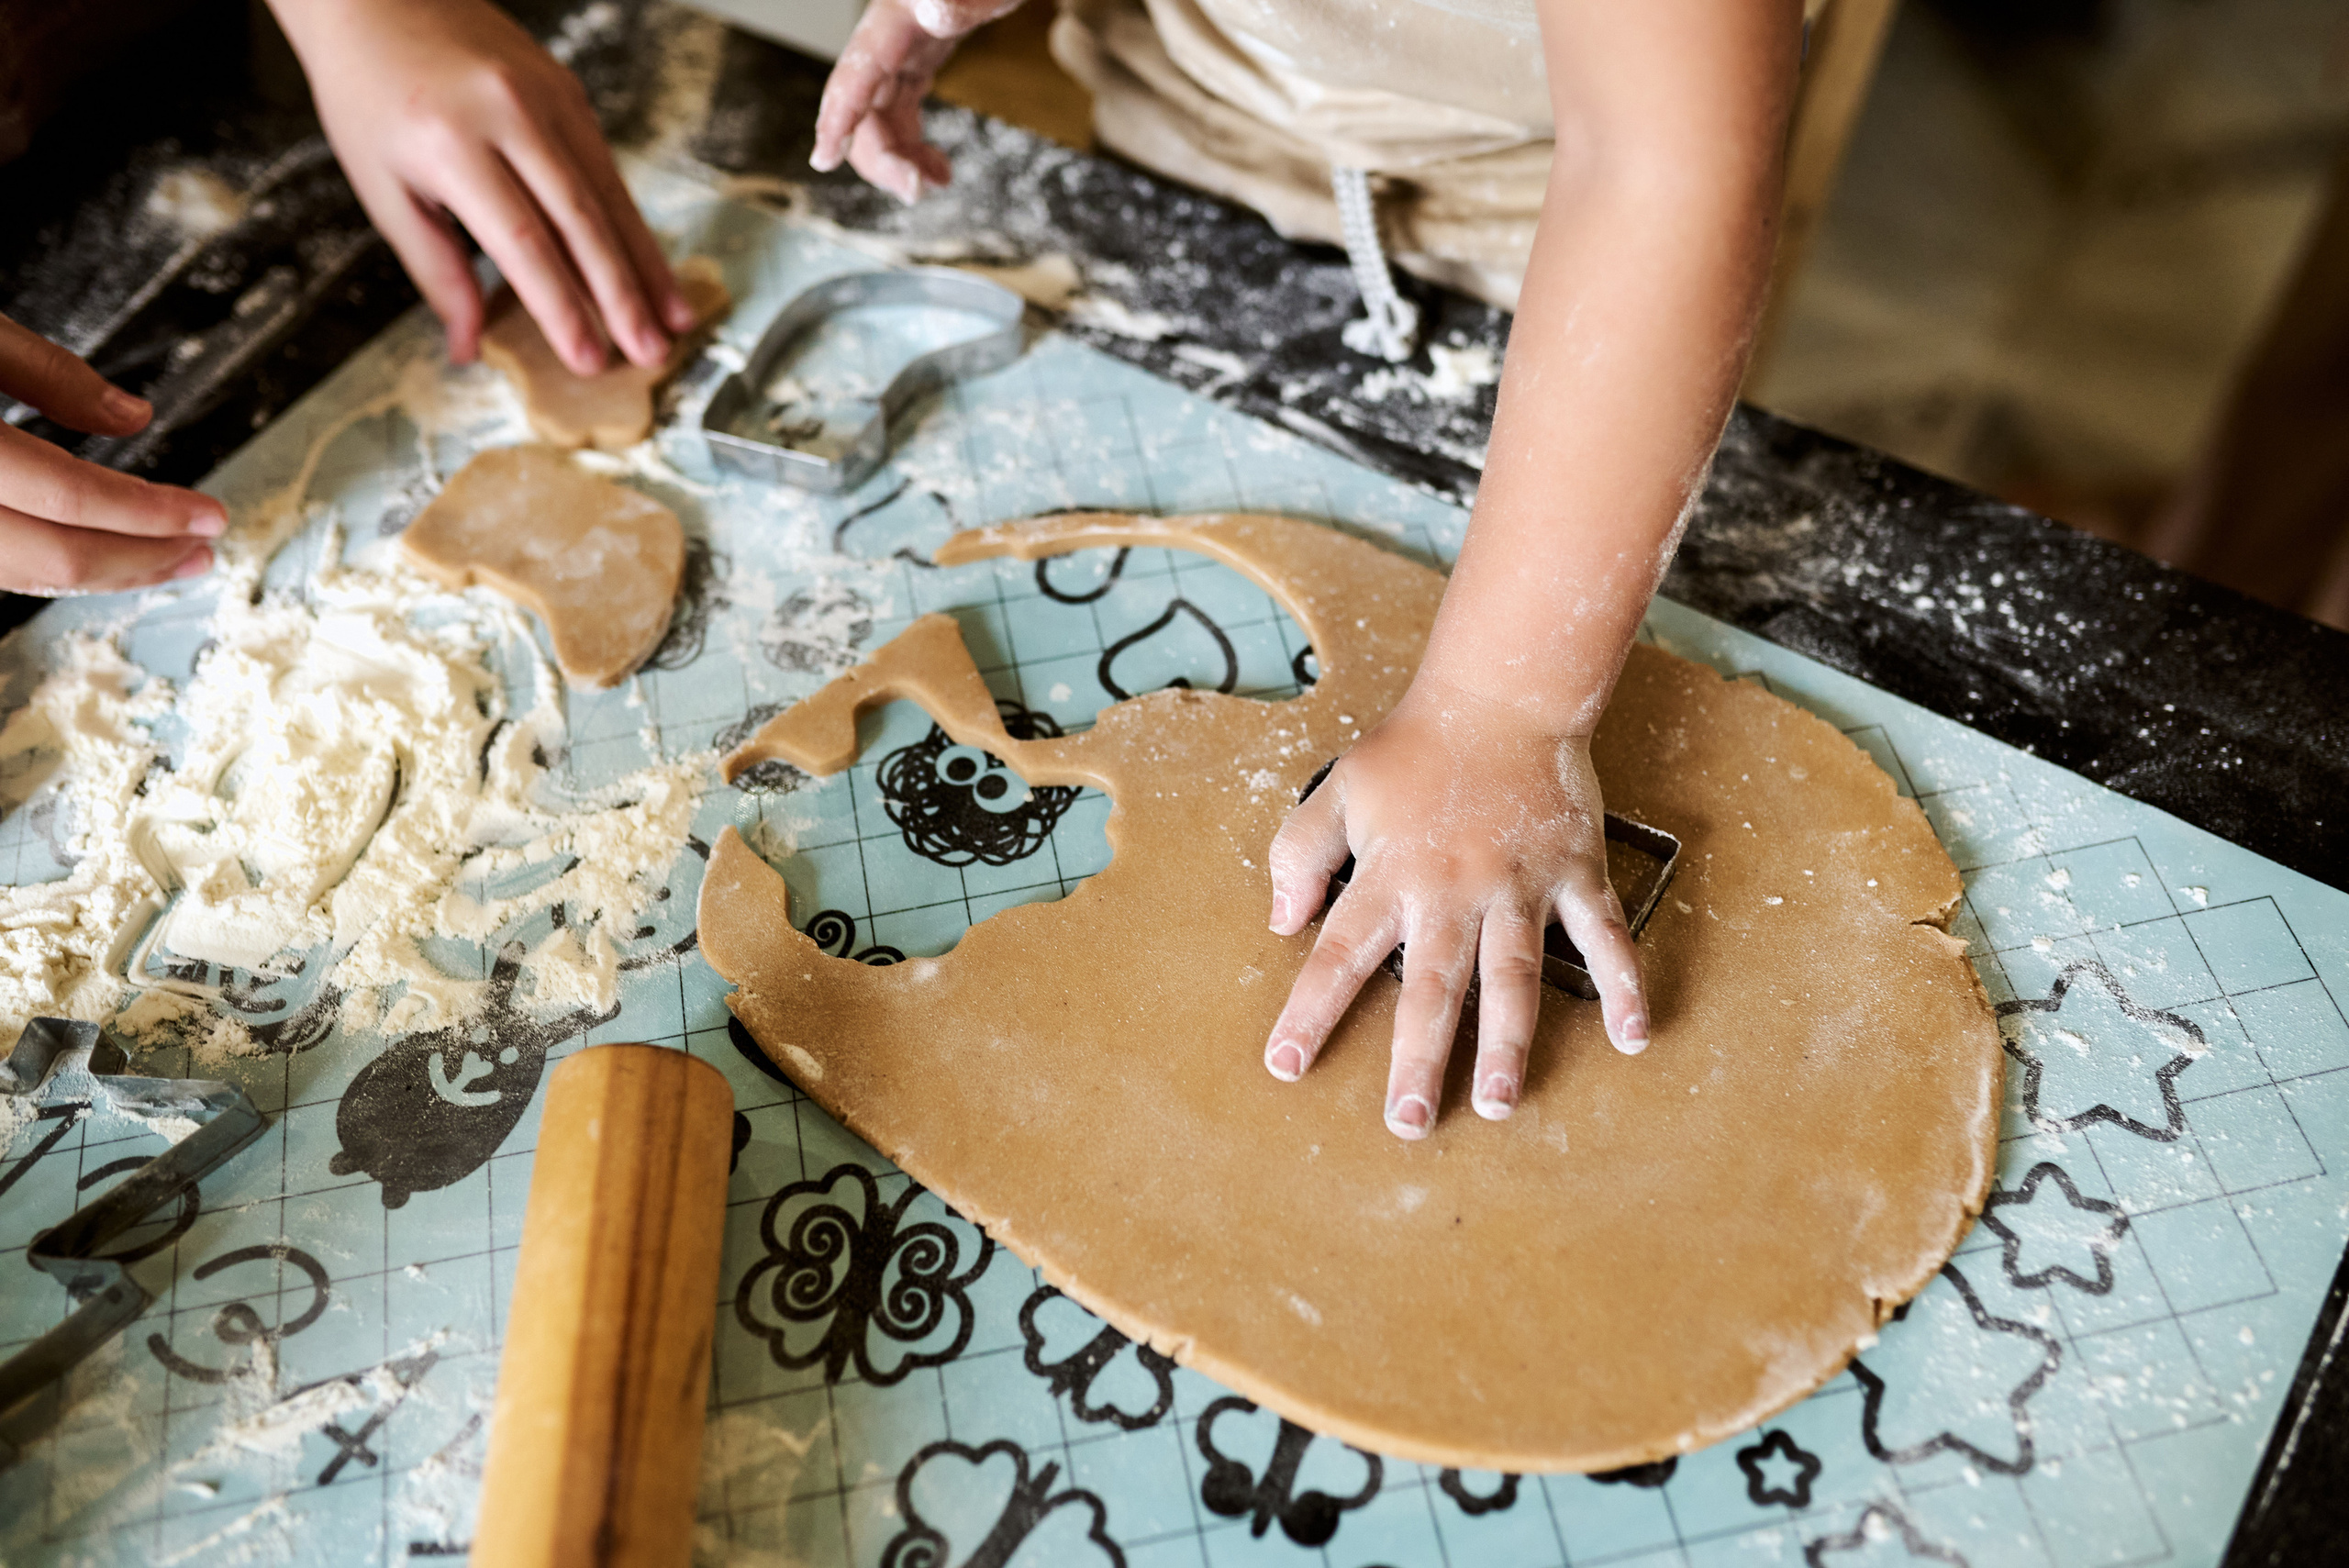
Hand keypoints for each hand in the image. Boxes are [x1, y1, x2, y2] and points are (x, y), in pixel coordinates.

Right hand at [0, 315, 221, 594]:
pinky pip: (1, 568)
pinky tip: (103, 555)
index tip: (211, 514)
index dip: (151, 512)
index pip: (68, 496)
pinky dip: (54, 567)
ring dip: (105, 572)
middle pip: (54, 557)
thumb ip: (50, 374)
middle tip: (203, 550)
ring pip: (25, 576)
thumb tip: (135, 417)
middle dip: (141, 559)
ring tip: (170, 558)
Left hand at [271, 0, 692, 376]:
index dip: (561, 306)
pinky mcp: (567, 91)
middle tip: (650, 353)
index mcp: (449, 141)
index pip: (522, 240)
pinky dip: (632, 223)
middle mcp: (507, 113)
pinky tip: (651, 265)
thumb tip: (468, 345)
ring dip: (645, 263)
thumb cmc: (368, 95)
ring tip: (673, 319)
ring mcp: (546, 96)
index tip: (588, 358)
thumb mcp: (380, 188)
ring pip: (609, 194)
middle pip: (580, 219)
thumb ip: (433, 269)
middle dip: (621, 295)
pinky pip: (607, 168)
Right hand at [811, 0, 1027, 201]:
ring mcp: (901, 51)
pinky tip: (939, 168)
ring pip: (879, 117)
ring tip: (938, 182)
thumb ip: (957, 1)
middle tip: (917, 191)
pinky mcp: (918, 61)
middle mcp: (889, 38)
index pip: (857, 72)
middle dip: (882, 156)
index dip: (838, 118)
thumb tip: (936, 8)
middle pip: (864, 106)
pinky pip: (900, 111)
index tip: (823, 160)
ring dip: (900, 159)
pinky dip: (913, 145)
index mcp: (895, 18)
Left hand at [1263, 676, 1647, 1139]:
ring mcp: (1518, 886)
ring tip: (1502, 1103)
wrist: (1499, 697)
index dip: (1310, 1011)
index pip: (1338, 955)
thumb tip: (1281, 921)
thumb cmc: (1412, 751)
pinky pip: (1603, 936)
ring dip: (1509, 1043)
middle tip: (1409, 1122)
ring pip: (1513, 977)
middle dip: (1418, 1058)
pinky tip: (1634, 1035)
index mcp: (1389, 875)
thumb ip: (1299, 853)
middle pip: (1432, 988)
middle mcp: (1452, 890)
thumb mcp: (1336, 790)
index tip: (1285, 1065)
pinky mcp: (1573, 873)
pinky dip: (1623, 984)